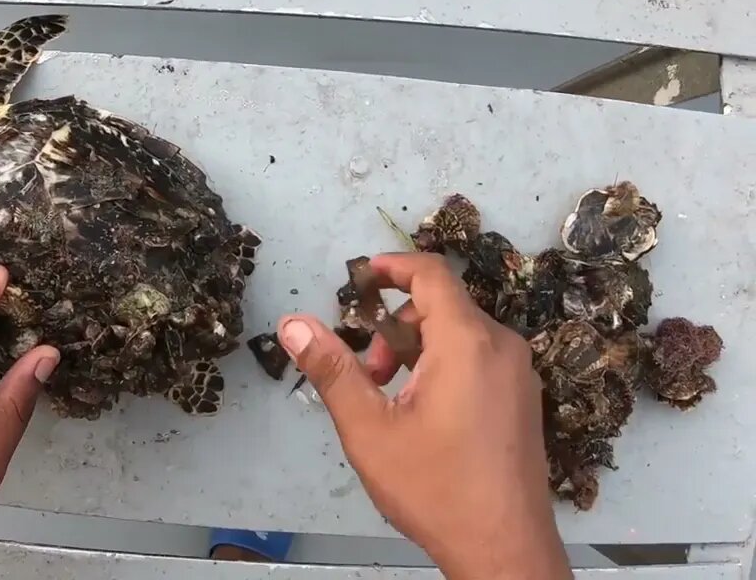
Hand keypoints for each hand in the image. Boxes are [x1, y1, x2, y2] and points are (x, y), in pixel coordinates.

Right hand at [278, 252, 571, 579]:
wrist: (504, 550)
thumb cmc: (435, 488)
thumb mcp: (369, 428)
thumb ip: (331, 369)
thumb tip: (293, 323)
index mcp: (468, 342)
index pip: (431, 275)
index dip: (392, 267)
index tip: (360, 278)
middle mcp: (502, 347)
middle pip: (442, 307)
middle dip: (394, 329)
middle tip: (369, 375)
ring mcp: (519, 375)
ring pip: (460, 335)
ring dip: (417, 351)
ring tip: (391, 400)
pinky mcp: (524, 400)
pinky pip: (480, 359)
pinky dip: (444, 367)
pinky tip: (424, 415)